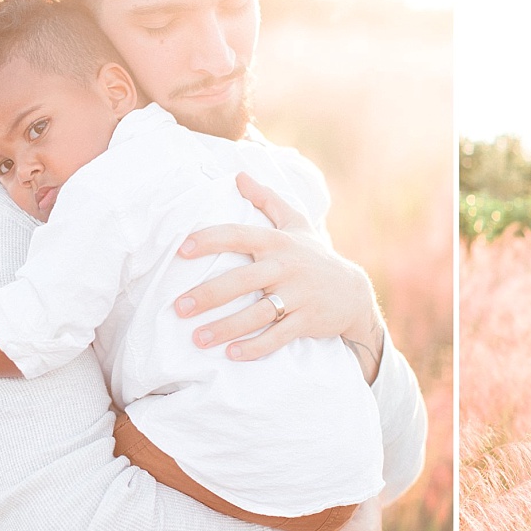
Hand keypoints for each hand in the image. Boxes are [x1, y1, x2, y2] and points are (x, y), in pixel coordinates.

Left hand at [174, 173, 383, 375]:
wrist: (352, 292)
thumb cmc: (314, 256)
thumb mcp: (296, 223)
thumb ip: (267, 200)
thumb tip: (239, 175)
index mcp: (278, 242)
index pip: (239, 235)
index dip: (210, 240)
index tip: (182, 249)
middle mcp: (286, 267)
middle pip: (242, 280)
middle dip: (208, 295)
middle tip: (178, 307)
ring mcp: (298, 295)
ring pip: (257, 314)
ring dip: (225, 328)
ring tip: (197, 339)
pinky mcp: (307, 321)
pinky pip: (278, 337)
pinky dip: (255, 347)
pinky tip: (232, 355)